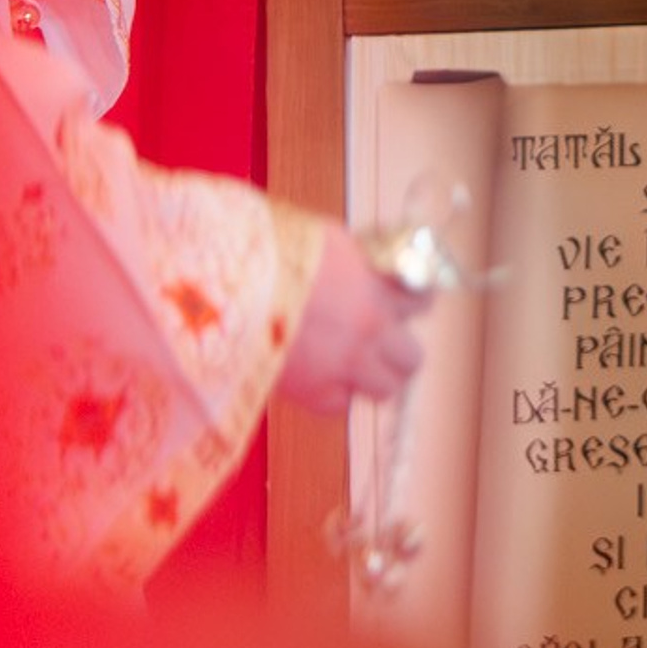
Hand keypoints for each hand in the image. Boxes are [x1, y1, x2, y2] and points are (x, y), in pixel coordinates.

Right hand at [279, 220, 428, 413]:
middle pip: (412, 359)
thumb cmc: (271, 253)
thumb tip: (368, 269)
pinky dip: (333, 393)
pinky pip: (339, 404)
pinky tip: (316, 375)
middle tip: (380, 342)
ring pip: (385, 389)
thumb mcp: (327, 243)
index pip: (423, 302)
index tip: (402, 303)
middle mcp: (369, 331)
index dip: (412, 302)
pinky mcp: (310, 393)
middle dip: (398, 350)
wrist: (224, 286)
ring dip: (373, 377)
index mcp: (376, 289)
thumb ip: (357, 263)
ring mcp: (343, 366)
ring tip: (350, 364)